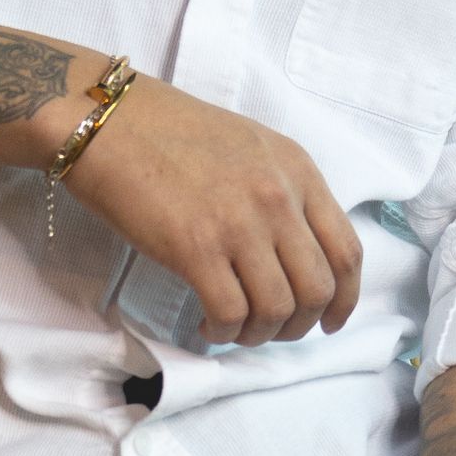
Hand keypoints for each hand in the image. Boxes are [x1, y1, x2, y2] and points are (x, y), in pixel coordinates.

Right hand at [62, 73, 362, 346]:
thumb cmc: (171, 131)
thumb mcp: (251, 148)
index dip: (345, 300)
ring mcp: (239, 223)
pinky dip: (225, 333)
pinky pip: (232, 314)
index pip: (346, 251)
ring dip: (260, 334)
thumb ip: (283, 193)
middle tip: (272, 330)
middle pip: (318, 289)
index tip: (330, 321)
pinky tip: (209, 326)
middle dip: (300, 325)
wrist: (109, 121)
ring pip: (279, 309)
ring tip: (236, 329)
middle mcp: (278, 198)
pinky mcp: (196, 248)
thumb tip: (294, 254)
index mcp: (298, 170)